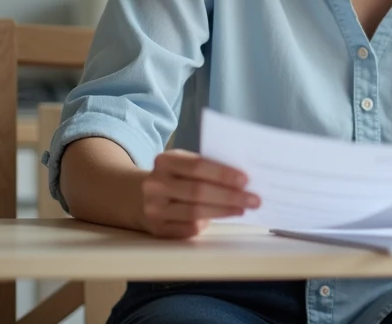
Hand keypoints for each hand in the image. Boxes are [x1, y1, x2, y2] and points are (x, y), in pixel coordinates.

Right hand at [137, 149, 260, 238]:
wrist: (137, 196)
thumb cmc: (174, 178)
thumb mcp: (182, 165)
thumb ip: (206, 168)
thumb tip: (242, 181)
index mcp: (165, 161)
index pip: (197, 166)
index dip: (223, 174)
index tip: (246, 180)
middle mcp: (155, 184)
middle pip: (198, 191)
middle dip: (230, 196)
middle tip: (254, 199)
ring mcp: (153, 208)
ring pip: (195, 212)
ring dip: (224, 211)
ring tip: (243, 209)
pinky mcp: (157, 229)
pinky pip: (189, 228)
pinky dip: (208, 223)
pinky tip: (222, 217)